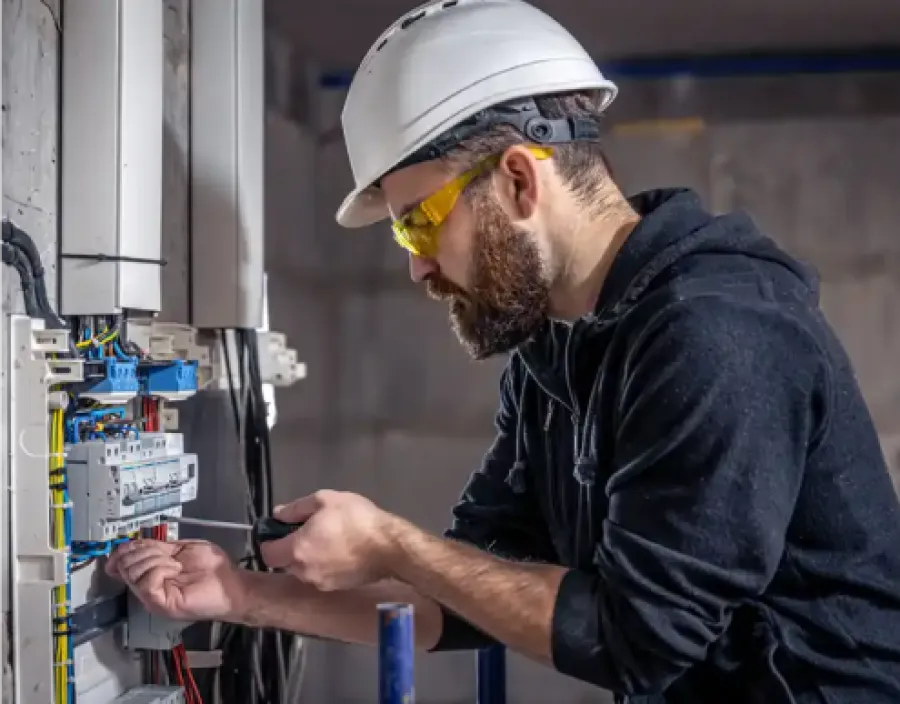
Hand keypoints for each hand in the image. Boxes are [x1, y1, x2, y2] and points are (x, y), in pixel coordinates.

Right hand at [106, 539, 247, 621]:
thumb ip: (158, 547)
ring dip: (156, 560)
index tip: (125, 546)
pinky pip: (147, 582)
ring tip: (175, 565)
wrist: (230, 583)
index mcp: (151, 573)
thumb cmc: (212, 567)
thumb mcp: (181, 549)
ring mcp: (152, 597)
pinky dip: (161, 570)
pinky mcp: (160, 604)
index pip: (124, 561)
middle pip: (126, 564)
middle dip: (145, 551)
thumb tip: (134, 544)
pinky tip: (175, 571)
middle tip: (167, 555)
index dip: (123, 550)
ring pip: (134, 572)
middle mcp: (148, 586)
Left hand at [261, 490, 395, 590]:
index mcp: (297, 550)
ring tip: (330, 539)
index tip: (280, 530)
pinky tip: (342, 551)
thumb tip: (278, 514)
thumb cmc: (356, 519)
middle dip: (292, 548)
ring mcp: (321, 583)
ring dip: (309, 557)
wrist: (389, 547)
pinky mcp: (337, 587)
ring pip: (304, 570)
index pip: (267, 554)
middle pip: (285, 562)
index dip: (270, 541)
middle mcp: (304, 572)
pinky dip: (325, 565)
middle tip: (310, 530)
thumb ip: (296, 508)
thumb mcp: (325, 500)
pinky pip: (322, 575)